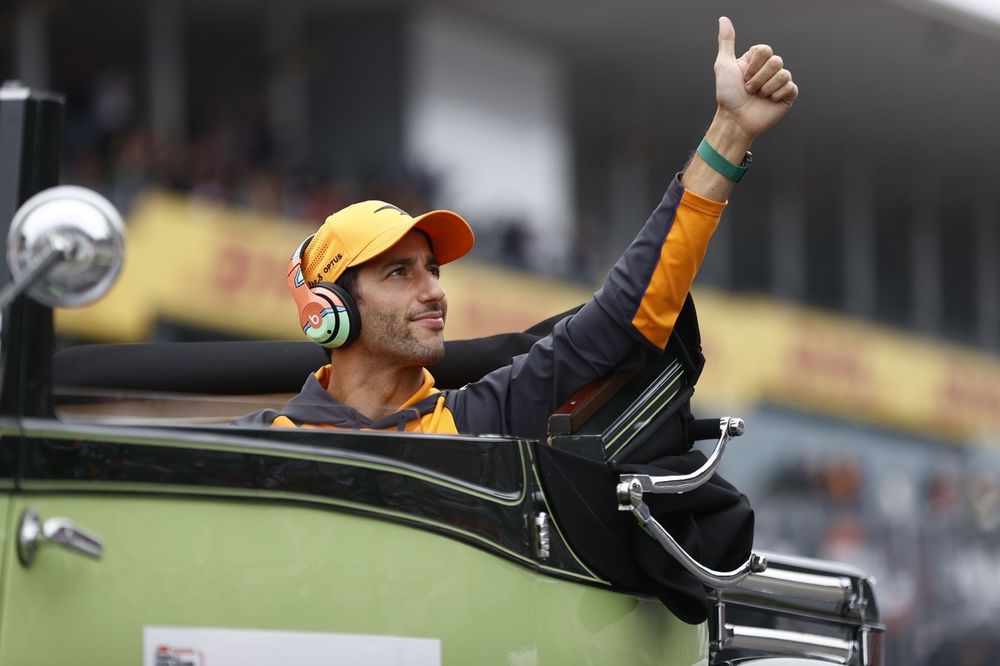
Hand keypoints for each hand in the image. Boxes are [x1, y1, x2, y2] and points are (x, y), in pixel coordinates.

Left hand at [714, 16, 797, 140]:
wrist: (735, 120)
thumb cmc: (727, 95)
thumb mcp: (724, 65)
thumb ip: (727, 41)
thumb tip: (724, 20)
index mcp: (756, 61)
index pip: (765, 50)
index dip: (753, 65)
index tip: (742, 77)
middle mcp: (768, 70)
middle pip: (776, 61)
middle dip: (758, 78)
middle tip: (749, 89)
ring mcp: (779, 82)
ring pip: (783, 73)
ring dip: (766, 88)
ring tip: (757, 97)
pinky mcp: (787, 95)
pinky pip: (790, 86)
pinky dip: (776, 95)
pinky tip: (768, 102)